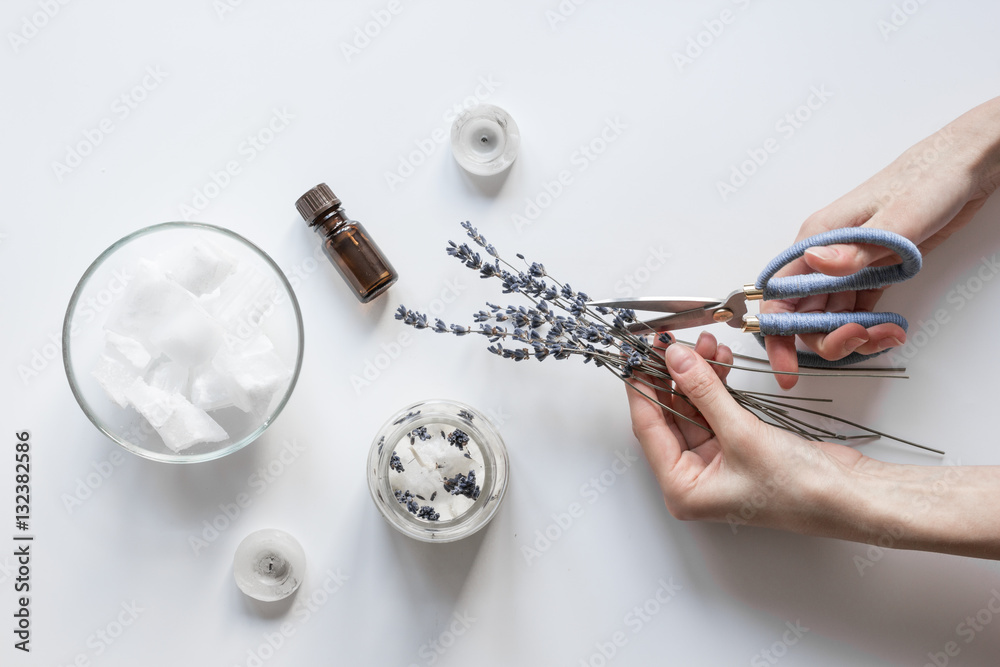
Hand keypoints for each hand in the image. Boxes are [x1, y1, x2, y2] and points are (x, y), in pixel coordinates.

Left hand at [626, 332, 999, 558]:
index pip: (648, 428)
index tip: (635, 353)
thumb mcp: (742, 435)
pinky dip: (718, 384)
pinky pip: (717, 407)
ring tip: (708, 344)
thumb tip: (675, 358)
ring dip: (699, 374)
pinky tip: (723, 360)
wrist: (853, 496)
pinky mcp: (739, 445)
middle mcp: (694, 477)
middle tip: (671, 340)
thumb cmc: (800, 488)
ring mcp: (717, 461)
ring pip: (694, 406)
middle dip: (673, 375)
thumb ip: (705, 392)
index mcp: (683, 489)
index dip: (641, 387)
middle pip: (669, 415)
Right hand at [764, 97, 999, 388]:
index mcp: (817, 238)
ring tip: (889, 334)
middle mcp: (825, 253)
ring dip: (855, 336)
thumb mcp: (897, 217)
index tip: (788, 366)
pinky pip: (859, 309)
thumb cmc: (931, 176)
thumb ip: (855, 248)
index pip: (779, 295)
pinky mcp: (873, 269)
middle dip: (826, 339)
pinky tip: (893, 329)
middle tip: (860, 342)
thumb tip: (816, 263)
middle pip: (805, 314)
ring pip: (833, 317)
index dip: (777, 335)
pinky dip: (872, 327)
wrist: (968, 163)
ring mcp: (849, 264)